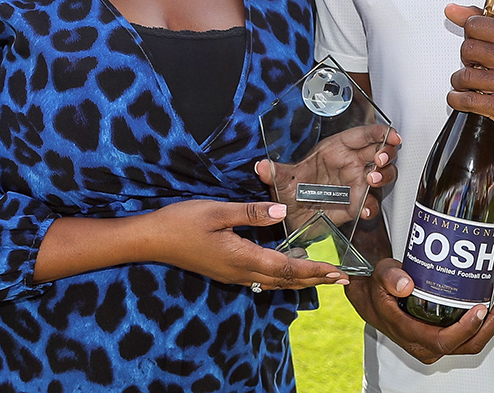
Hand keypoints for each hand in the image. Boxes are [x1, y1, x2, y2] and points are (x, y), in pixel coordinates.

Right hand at [144, 200, 348, 290]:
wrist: (152, 240)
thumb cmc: (182, 222)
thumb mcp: (217, 211)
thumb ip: (251, 213)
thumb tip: (282, 212)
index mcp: (242, 257)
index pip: (287, 268)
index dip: (314, 270)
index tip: (337, 272)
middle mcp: (241, 272)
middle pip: (285, 281)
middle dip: (315, 279)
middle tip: (341, 278)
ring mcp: (233, 275)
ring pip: (274, 283)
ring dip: (300, 280)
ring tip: (322, 276)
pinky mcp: (227, 271)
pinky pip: (262, 279)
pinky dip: (282, 277)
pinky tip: (287, 270)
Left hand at [254, 125, 399, 226]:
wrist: (290, 219)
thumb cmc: (290, 193)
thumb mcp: (281, 181)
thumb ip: (274, 173)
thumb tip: (261, 167)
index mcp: (335, 150)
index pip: (362, 136)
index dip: (379, 133)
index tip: (390, 136)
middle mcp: (350, 165)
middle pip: (379, 152)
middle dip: (385, 154)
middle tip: (379, 161)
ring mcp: (356, 185)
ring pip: (383, 175)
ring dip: (383, 176)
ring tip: (372, 181)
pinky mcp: (356, 205)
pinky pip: (371, 204)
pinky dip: (371, 206)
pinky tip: (364, 208)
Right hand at [344, 258, 493, 364]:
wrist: (372, 300)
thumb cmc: (377, 293)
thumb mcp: (379, 279)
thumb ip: (389, 277)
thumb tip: (406, 284)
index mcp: (410, 335)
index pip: (444, 341)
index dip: (465, 328)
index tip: (479, 309)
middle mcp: (426, 344)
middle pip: (467, 344)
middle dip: (490, 324)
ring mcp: (437, 342)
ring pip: (472, 342)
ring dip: (492, 322)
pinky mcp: (444, 335)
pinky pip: (470, 335)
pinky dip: (485, 320)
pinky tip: (493, 300)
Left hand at [444, 3, 493, 137]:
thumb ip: (484, 21)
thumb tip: (452, 10)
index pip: (476, 25)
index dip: (470, 33)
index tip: (476, 39)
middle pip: (468, 50)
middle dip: (467, 57)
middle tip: (476, 62)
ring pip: (465, 76)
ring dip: (461, 80)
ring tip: (472, 80)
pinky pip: (466, 100)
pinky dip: (457, 98)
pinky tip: (464, 95)